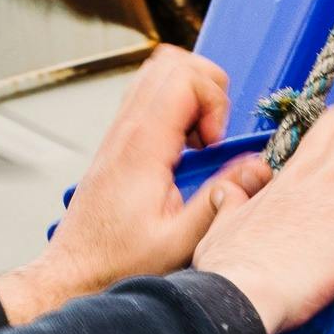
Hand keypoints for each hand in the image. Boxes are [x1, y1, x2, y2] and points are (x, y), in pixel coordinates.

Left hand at [0, 47, 261, 323]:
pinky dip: (176, 109)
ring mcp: (119, 133)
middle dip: (208, 88)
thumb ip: (222, 201)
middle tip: (214, 134)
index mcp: (143, 147)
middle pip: (171, 62)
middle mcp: (127, 131)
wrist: (75, 271)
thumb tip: (257, 170)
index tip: (216, 143)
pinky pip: (148, 98)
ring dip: (191, 95)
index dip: (214, 99)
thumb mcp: (181, 241)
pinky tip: (186, 149)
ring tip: (202, 139)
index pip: (184, 77)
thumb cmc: (118, 262)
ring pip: (157, 73)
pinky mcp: (118, 143)